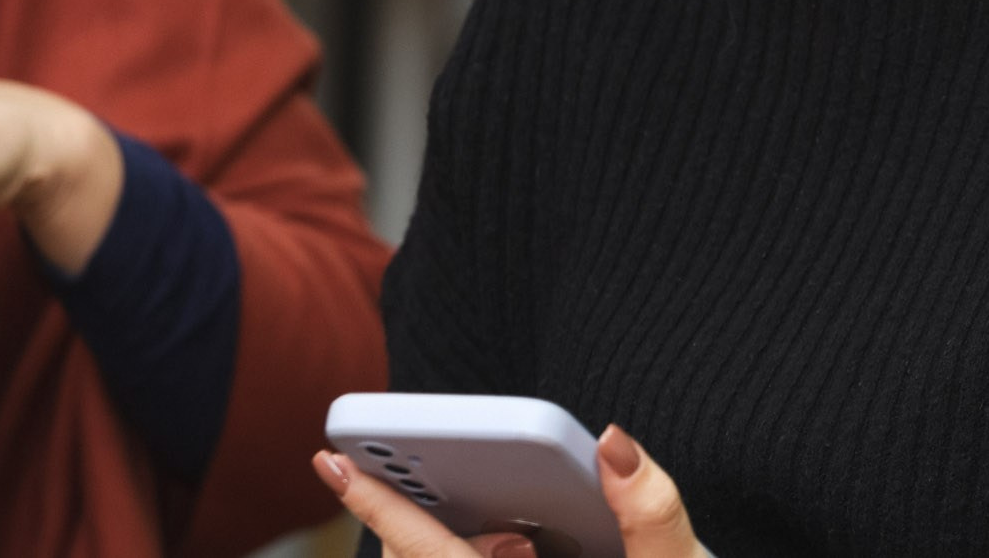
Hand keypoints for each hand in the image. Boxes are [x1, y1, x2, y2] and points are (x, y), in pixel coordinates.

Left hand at [316, 424, 702, 557]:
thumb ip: (653, 512)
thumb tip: (610, 442)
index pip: (433, 557)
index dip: (381, 508)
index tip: (335, 461)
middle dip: (426, 521)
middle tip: (473, 495)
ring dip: (457, 544)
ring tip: (523, 541)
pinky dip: (473, 554)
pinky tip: (527, 554)